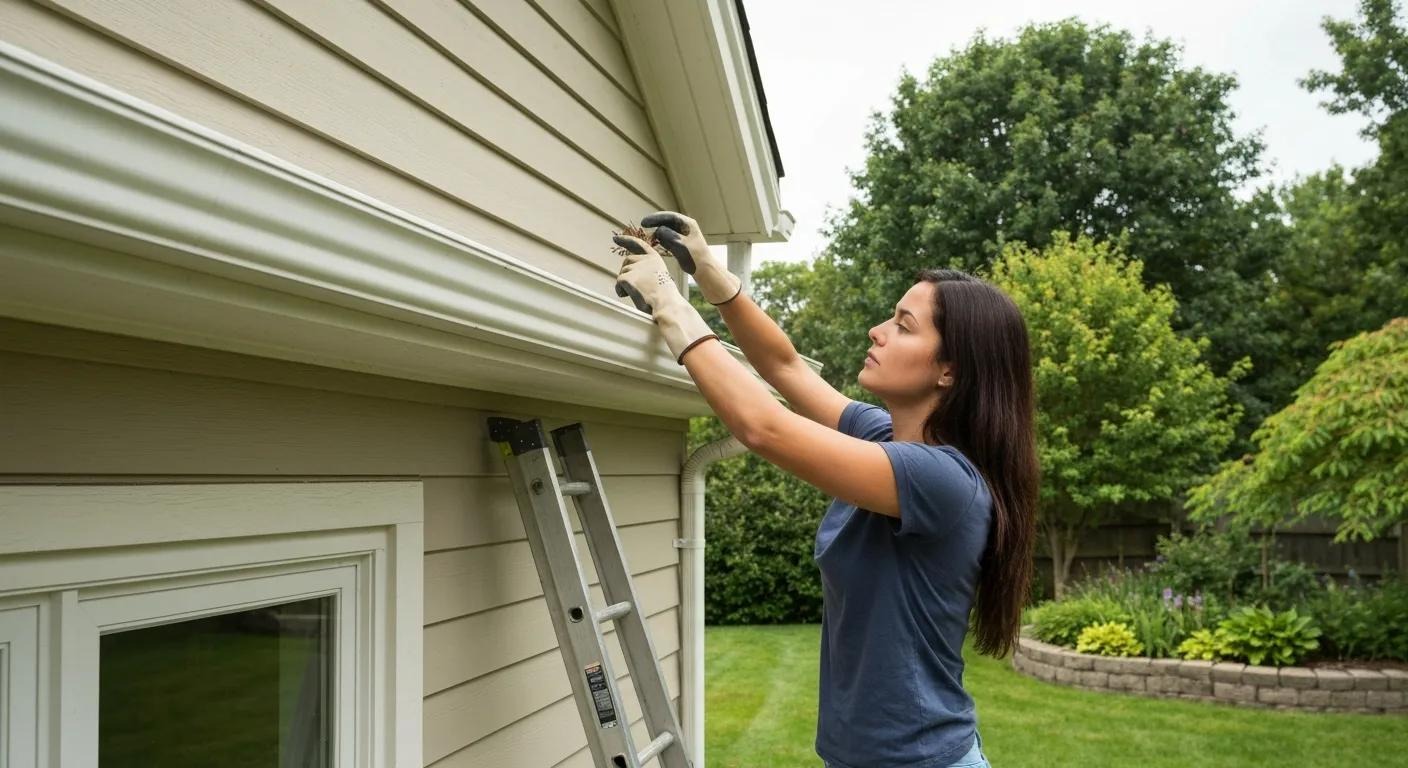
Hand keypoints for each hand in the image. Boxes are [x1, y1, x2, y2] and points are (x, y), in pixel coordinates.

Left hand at [614, 235, 718, 363]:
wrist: (666, 304)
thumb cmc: (665, 297)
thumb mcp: (659, 278)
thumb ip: (648, 272)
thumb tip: (632, 275)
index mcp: (655, 259)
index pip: (639, 245)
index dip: (626, 241)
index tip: (616, 239)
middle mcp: (646, 260)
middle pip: (627, 261)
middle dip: (625, 271)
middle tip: (628, 285)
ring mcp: (636, 267)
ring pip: (622, 272)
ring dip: (625, 283)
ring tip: (636, 294)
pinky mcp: (628, 277)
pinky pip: (618, 283)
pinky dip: (621, 290)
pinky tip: (628, 296)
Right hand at [640, 211, 741, 304]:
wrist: (704, 270)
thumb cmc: (694, 257)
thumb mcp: (679, 244)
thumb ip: (667, 234)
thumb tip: (657, 230)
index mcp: (688, 224)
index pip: (669, 216)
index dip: (655, 218)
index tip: (644, 222)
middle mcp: (686, 227)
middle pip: (667, 221)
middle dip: (655, 224)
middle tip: (643, 227)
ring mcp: (683, 236)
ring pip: (667, 230)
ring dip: (658, 233)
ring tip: (650, 238)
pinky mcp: (681, 244)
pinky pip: (668, 238)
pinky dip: (661, 240)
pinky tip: (655, 244)